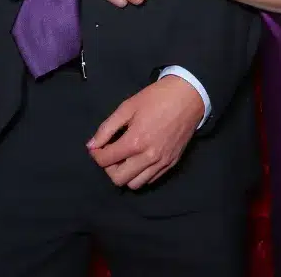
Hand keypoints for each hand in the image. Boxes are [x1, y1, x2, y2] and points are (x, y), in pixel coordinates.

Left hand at [87, 76, 204, 188]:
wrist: (188, 96)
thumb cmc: (156, 98)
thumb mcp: (128, 106)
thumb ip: (107, 128)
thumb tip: (91, 145)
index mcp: (135, 141)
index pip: (106, 160)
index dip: (96, 154)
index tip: (97, 147)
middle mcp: (148, 157)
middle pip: (118, 179)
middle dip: (109, 168)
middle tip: (111, 153)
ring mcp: (162, 162)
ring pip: (135, 184)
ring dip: (125, 174)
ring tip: (125, 159)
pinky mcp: (172, 163)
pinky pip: (151, 180)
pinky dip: (141, 175)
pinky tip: (140, 160)